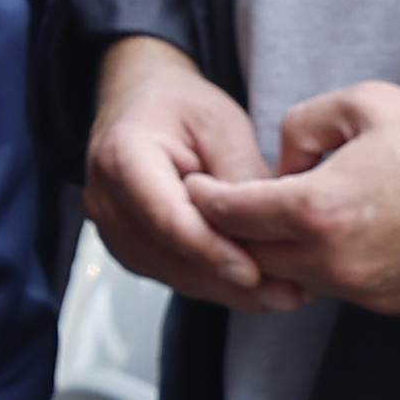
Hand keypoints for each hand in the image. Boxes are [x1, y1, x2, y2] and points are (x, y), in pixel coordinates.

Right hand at [84, 36, 289, 309]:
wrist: (142, 106)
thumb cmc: (178, 107)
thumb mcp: (221, 123)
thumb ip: (240, 176)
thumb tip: (268, 230)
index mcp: (123, 156)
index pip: (167, 217)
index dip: (211, 249)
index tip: (253, 272)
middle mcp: (107, 200)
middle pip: (172, 256)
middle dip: (233, 279)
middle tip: (292, 292)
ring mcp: (113, 231)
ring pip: (176, 276)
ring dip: (230, 290)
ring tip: (286, 292)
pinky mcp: (130, 249)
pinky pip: (175, 277)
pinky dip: (217, 284)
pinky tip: (258, 284)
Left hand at [194, 82, 399, 316]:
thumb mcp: (366, 103)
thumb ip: (301, 126)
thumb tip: (280, 162)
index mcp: (321, 210)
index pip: (232, 213)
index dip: (204, 197)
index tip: (193, 185)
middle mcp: (336, 262)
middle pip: (252, 256)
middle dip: (233, 230)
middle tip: (222, 203)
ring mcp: (365, 292)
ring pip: (292, 277)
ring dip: (277, 251)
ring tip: (277, 216)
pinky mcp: (392, 306)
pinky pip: (335, 288)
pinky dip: (321, 264)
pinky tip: (331, 233)